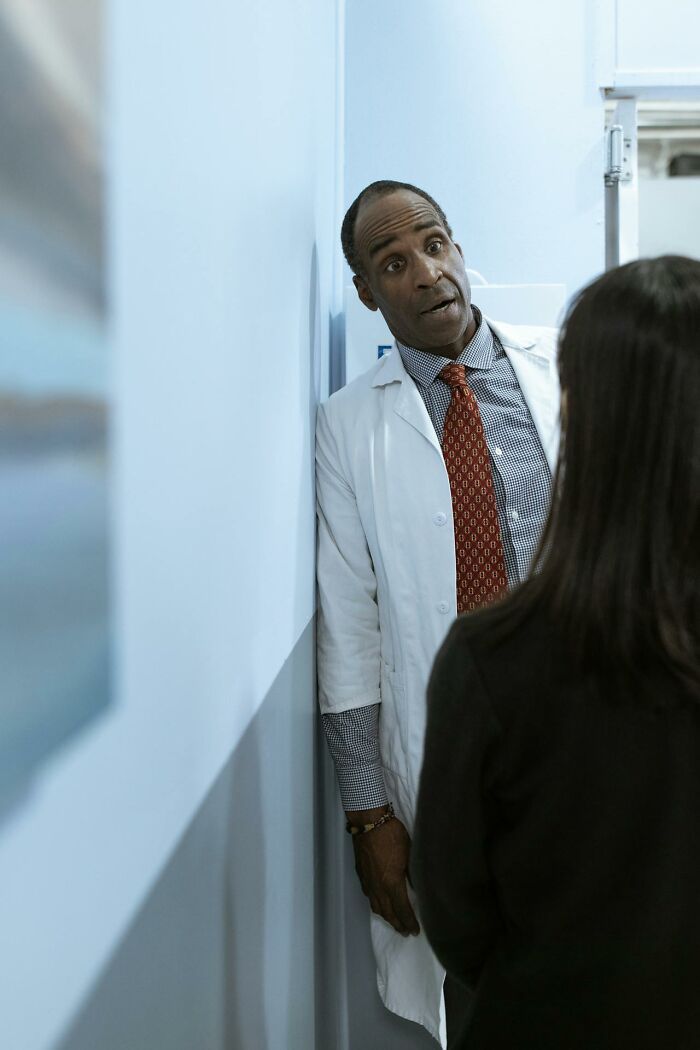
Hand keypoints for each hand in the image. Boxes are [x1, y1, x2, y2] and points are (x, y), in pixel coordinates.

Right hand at [347, 808, 419, 936]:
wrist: (369, 821)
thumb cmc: (392, 835)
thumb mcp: (410, 853)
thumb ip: (413, 874)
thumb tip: (419, 888)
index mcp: (392, 883)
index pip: (402, 910)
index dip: (409, 922)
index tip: (416, 931)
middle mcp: (378, 887)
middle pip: (387, 912)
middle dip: (398, 924)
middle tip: (406, 932)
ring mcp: (368, 881)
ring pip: (376, 906)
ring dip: (386, 917)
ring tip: (394, 922)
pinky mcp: (361, 873)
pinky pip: (369, 896)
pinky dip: (376, 904)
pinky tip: (380, 902)